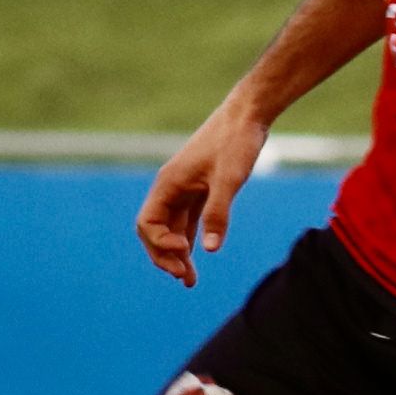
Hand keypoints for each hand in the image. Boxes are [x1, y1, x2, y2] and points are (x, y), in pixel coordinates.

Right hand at [137, 106, 268, 287]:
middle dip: (165, 256)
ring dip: (177, 253)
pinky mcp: (199, 189)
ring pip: (171, 228)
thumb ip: (218, 214)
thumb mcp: (229, 179)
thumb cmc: (236, 142)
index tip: (186, 254)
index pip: (147, 224)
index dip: (160, 244)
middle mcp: (170, 188)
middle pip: (154, 230)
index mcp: (168, 184)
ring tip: (189, 280)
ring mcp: (183, 189)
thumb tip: (209, 250)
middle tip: (185, 278)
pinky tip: (198, 256)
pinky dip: (189, 239)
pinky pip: (186, 220)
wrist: (247, 115)